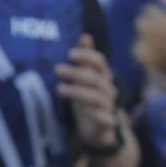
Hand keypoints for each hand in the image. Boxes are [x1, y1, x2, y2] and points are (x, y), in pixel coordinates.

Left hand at [56, 34, 120, 151]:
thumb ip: (85, 59)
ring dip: (78, 91)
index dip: (87, 56)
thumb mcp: (85, 79)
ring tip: (59, 89)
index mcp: (103, 77)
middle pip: (95, 78)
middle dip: (76, 72)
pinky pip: (103, 117)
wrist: (101, 131)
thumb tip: (85, 36)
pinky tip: (81, 110)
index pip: (100, 62)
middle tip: (57, 69)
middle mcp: (108, 90)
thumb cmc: (89, 100)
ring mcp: (108, 107)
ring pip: (96, 97)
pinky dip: (93, 113)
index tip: (70, 54)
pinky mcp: (107, 123)